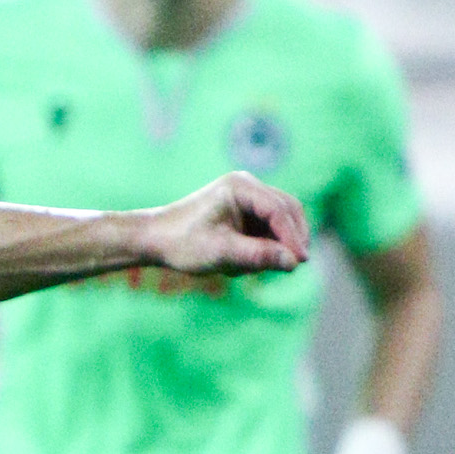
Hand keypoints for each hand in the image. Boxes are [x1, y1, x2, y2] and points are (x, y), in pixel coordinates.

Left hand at [141, 173, 310, 279]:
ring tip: (243, 266)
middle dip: (290, 239)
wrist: (155, 239)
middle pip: (288, 211)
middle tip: (291, 267)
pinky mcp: (246, 213)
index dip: (292, 237)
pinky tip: (237, 264)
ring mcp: (248, 198)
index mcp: (241, 186)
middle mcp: (248, 186)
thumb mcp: (222, 252)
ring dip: (274, 246)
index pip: (279, 210)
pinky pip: (268, 231)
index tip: (299, 262)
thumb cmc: (182, 243)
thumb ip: (258, 255)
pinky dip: (263, 248)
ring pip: (280, 223)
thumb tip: (293, 261)